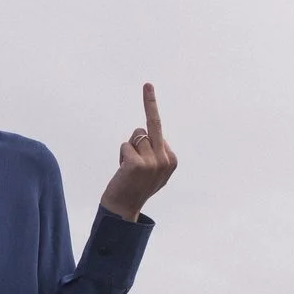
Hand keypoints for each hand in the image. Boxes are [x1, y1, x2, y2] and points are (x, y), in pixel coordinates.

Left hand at [100, 83, 175, 221]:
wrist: (123, 209)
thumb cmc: (135, 186)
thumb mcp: (153, 170)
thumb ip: (156, 152)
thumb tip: (145, 136)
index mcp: (172, 160)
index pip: (157, 131)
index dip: (144, 139)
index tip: (147, 106)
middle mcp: (166, 160)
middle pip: (150, 128)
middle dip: (147, 110)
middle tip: (148, 85)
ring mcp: (153, 162)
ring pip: (135, 137)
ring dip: (127, 151)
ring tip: (128, 170)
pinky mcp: (138, 164)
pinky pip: (125, 145)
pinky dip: (121, 155)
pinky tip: (123, 172)